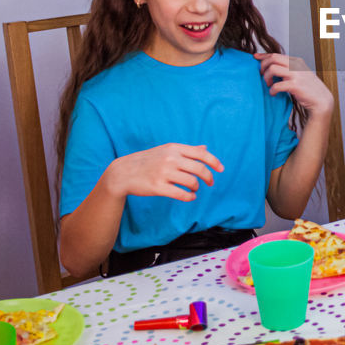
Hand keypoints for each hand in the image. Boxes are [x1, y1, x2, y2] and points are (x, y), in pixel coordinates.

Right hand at [105, 143, 223, 201]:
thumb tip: (205, 148)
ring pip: (191, 182)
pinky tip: (190, 196)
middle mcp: (170, 158)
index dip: (214, 162)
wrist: (123, 172)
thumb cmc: (148, 161)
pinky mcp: (158, 187)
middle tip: (210, 183)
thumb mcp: (166, 150)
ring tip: (193, 189)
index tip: (221, 169)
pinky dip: (189, 197)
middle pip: (199, 169)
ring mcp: (164, 173)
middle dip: (208, 177)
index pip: (201, 154)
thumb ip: (187, 150)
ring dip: (196, 187)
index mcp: (174, 148)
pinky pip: (181, 194)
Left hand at [255, 53, 333, 113]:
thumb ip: (289, 69)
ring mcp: (296, 75)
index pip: (276, 54)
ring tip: (268, 84)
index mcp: (296, 61)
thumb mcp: (300, 74)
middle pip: (273, 58)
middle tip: (261, 75)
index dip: (264, 56)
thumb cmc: (309, 89)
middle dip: (263, 66)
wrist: (322, 100)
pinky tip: (273, 93)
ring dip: (266, 77)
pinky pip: (277, 85)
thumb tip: (273, 67)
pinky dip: (272, 90)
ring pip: (273, 69)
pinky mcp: (295, 86)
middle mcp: (296, 66)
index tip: (255, 58)